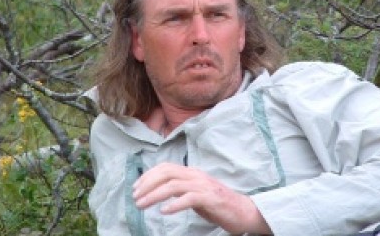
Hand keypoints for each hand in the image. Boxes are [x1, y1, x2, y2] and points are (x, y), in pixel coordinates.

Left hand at [133, 162, 270, 234]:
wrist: (244, 212)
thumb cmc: (218, 204)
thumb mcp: (195, 193)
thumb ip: (180, 189)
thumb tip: (160, 191)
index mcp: (192, 173)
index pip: (165, 167)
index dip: (148, 176)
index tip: (136, 188)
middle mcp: (196, 175)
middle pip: (166, 172)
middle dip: (147, 184)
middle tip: (135, 197)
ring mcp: (203, 186)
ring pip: (173, 185)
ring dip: (154, 195)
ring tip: (142, 205)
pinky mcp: (210, 198)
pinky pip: (188, 198)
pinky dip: (174, 204)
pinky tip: (164, 211)